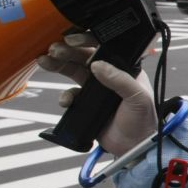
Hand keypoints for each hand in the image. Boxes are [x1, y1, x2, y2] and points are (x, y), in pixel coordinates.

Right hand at [37, 34, 156, 155]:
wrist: (134, 147)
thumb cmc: (143, 120)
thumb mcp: (137, 97)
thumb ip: (119, 80)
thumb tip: (97, 64)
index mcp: (124, 68)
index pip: (104, 48)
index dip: (87, 41)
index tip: (72, 40)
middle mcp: (109, 75)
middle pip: (84, 58)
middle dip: (67, 52)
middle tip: (53, 49)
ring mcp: (97, 89)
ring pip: (74, 72)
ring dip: (59, 66)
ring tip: (44, 61)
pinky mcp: (87, 103)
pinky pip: (71, 95)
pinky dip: (65, 96)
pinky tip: (66, 101)